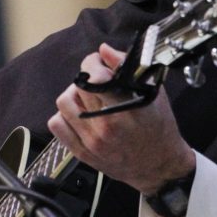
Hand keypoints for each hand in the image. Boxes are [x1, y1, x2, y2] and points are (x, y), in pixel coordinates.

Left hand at [49, 43, 195, 194]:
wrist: (159, 166)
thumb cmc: (159, 127)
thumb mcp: (152, 92)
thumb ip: (127, 67)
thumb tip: (104, 50)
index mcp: (126, 108)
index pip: (95, 76)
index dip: (93, 62)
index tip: (99, 63)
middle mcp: (107, 125)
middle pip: (79, 86)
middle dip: (87, 76)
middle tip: (97, 80)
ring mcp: (92, 141)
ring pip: (64, 103)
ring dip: (74, 95)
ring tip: (88, 98)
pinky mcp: (82, 153)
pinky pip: (57, 125)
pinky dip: (65, 115)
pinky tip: (80, 115)